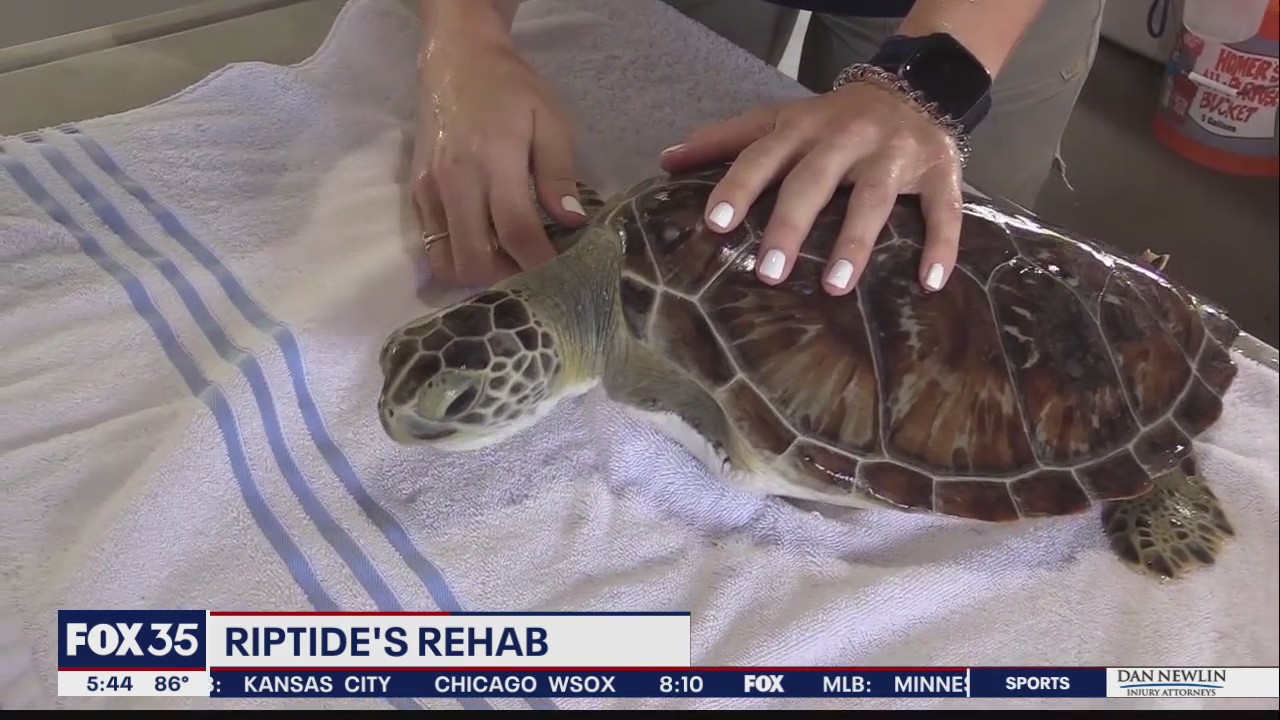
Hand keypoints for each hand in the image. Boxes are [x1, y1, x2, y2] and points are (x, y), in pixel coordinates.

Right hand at [411, 33, 585, 285]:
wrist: (456, 58)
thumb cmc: (510, 87)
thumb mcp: (549, 120)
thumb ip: (559, 173)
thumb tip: (572, 221)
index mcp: (493, 160)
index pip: (516, 231)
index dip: (540, 262)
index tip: (562, 273)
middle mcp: (454, 181)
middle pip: (475, 260)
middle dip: (509, 278)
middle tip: (533, 270)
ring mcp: (429, 190)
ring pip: (447, 263)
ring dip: (480, 275)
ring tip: (508, 262)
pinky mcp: (415, 194)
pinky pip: (431, 247)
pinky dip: (458, 259)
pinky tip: (485, 248)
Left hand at [659, 81, 963, 294]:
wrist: (912, 87)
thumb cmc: (831, 120)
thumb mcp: (778, 120)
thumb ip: (724, 141)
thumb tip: (665, 161)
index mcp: (801, 129)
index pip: (761, 156)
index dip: (737, 187)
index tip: (715, 223)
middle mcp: (845, 138)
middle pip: (812, 181)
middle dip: (790, 225)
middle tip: (769, 273)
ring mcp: (893, 154)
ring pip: (874, 197)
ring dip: (855, 241)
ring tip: (836, 286)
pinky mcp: (939, 169)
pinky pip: (942, 209)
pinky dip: (941, 245)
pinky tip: (930, 283)